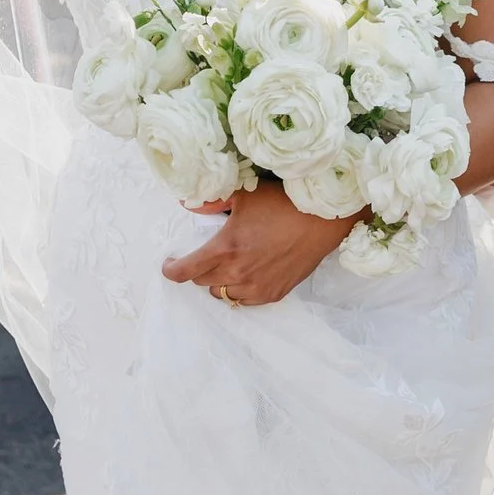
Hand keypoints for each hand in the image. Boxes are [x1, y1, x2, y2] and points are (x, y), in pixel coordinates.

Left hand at [163, 181, 356, 307]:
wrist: (322, 220)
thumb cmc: (282, 203)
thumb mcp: (244, 194)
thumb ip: (212, 200)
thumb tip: (187, 203)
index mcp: (224, 249)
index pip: (184, 272)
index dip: (171, 269)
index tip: (171, 263)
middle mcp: (237, 273)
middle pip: (201, 282)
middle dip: (198, 270)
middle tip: (205, 256)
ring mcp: (256, 287)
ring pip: (222, 294)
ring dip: (218, 282)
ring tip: (228, 266)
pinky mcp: (273, 294)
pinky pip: (245, 301)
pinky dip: (239, 291)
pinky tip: (247, 276)